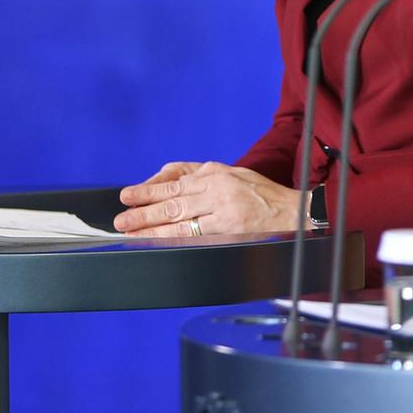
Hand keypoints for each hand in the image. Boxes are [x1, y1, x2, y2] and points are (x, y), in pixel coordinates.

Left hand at [115, 161, 302, 236]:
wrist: (292, 211)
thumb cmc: (262, 194)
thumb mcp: (234, 174)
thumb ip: (204, 175)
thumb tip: (171, 179)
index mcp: (216, 172)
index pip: (176, 179)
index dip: (149, 189)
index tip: (129, 195)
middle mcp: (217, 186)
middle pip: (172, 197)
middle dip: (143, 208)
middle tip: (121, 216)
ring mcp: (222, 207)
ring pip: (178, 216)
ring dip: (150, 225)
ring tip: (129, 229)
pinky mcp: (227, 226)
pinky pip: (193, 233)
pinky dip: (171, 237)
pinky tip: (156, 240)